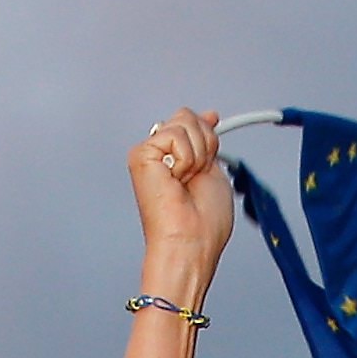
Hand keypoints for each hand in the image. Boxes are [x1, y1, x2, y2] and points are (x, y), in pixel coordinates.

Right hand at [129, 107, 235, 281]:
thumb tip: (208, 115)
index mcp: (176, 158)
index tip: (213, 124)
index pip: (188, 122)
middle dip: (205, 144)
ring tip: (186, 182)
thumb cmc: (203, 222)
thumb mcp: (215, 169)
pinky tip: (177, 181)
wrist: (191, 242)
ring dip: (197, 156)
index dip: (204, 126)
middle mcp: (160, 154)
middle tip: (196, 177)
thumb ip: (208, 141)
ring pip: (183, 122)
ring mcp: (149, 153)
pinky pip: (175, 135)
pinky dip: (187, 160)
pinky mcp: (141, 155)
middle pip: (187, 116)